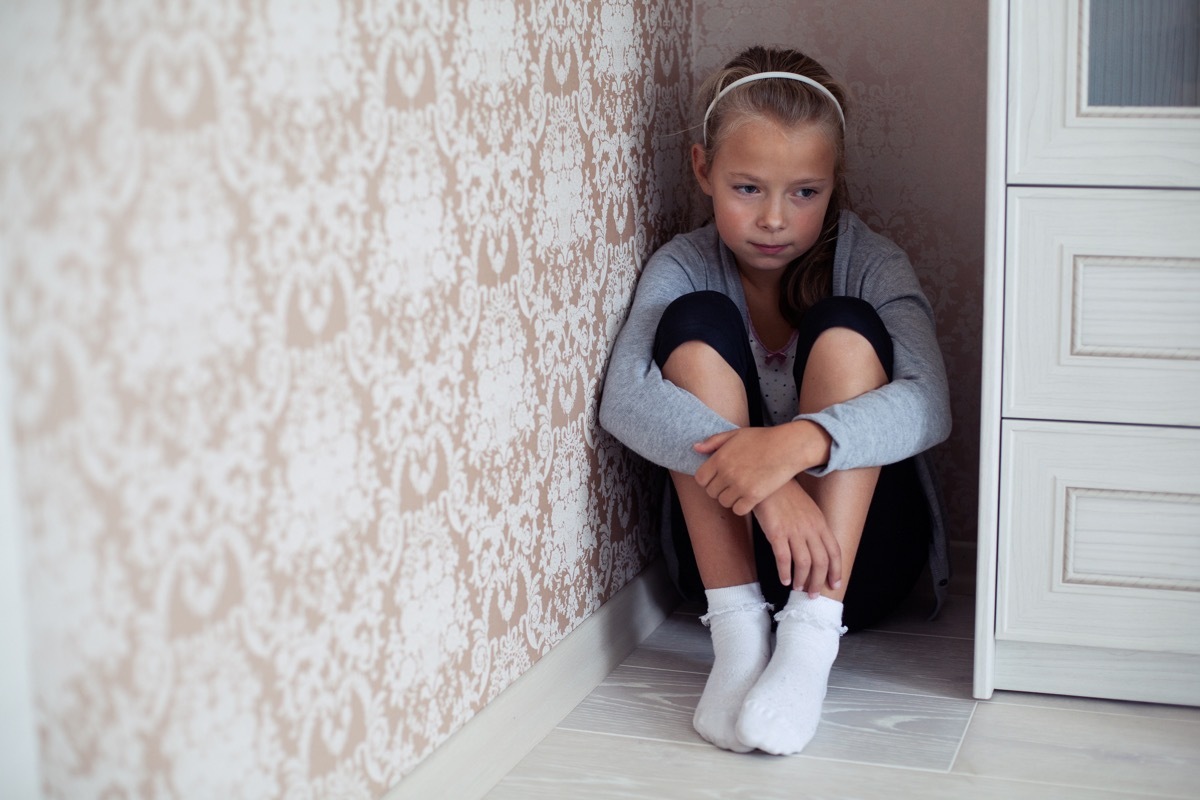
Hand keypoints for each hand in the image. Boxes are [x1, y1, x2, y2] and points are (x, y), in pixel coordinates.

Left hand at [694, 423, 822, 515]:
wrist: (788, 447)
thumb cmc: (762, 439)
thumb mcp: (735, 434)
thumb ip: (714, 442)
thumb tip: (695, 448)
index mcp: (720, 458)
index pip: (701, 479)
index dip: (707, 480)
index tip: (717, 478)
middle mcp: (727, 473)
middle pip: (711, 492)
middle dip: (719, 489)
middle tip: (731, 484)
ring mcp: (740, 486)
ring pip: (724, 502)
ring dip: (730, 498)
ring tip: (740, 489)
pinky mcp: (754, 496)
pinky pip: (738, 510)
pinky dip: (742, 506)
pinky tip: (748, 498)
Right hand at [752, 480, 841, 595]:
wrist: (768, 482)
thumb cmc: (786, 495)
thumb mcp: (808, 509)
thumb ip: (814, 527)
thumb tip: (816, 547)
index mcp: (820, 523)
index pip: (834, 552)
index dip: (836, 571)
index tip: (835, 584)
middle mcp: (810, 528)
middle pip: (821, 562)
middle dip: (819, 582)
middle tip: (814, 594)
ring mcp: (793, 531)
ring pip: (804, 563)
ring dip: (802, 580)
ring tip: (798, 588)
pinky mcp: (776, 532)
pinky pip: (783, 558)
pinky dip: (785, 572)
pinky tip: (784, 579)